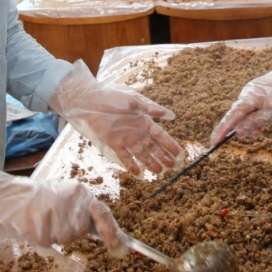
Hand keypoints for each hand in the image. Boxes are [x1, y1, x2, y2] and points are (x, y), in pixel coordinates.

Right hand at [0, 162, 121, 248]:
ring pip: (66, 238)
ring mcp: (57, 218)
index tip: (117, 245)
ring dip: (56, 234)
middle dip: (71, 230)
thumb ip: (84, 209)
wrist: (10, 198)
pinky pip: (50, 242)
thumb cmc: (40, 197)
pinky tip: (35, 224)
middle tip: (54, 218)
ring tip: (43, 219)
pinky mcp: (43, 230)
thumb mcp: (65, 195)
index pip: (102, 212)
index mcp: (80, 192)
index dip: (111, 230)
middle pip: (81, 231)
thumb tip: (109, 233)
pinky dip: (43, 237)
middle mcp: (72, 204)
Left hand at [50, 61, 184, 174]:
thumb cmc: (112, 98)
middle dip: (163, 156)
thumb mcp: (133, 101)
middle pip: (153, 147)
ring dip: (150, 163)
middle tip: (172, 166)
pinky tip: (138, 173)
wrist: (92, 102)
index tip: (179, 152)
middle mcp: (137, 132)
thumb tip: (166, 113)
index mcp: (144, 121)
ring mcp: (127, 140)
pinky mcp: (115, 144)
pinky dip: (131, 165)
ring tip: (159, 172)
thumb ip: (149, 108)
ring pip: (142, 154)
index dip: (170, 144)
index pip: (160, 135)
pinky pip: (125, 157)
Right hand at [210, 57, 271, 143]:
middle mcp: (250, 92)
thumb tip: (237, 130)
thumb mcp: (271, 115)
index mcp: (248, 96)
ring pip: (249, 112)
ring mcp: (258, 91)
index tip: (213, 142)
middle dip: (245, 127)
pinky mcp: (266, 92)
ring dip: (255, 123)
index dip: (222, 129)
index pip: (231, 116)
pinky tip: (270, 119)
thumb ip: (252, 123)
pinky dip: (260, 117)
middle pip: (239, 115)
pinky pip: (257, 107)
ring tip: (267, 126)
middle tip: (259, 133)